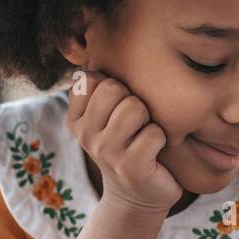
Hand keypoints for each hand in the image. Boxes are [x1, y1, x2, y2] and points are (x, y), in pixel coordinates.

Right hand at [66, 70, 180, 215]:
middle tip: (137, 125)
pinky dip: (162, 141)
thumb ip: (101, 88)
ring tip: (144, 137)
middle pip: (114, 88)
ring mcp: (106, 152)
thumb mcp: (108, 117)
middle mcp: (85, 134)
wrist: (138, 198)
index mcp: (76, 118)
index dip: (113, 87)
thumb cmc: (129, 147)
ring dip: (149, 120)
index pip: (90, 78)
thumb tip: (98, 40)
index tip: (118, 109)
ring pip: (134, 107)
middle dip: (134, 101)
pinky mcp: (131, 167)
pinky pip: (154, 133)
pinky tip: (154, 154)